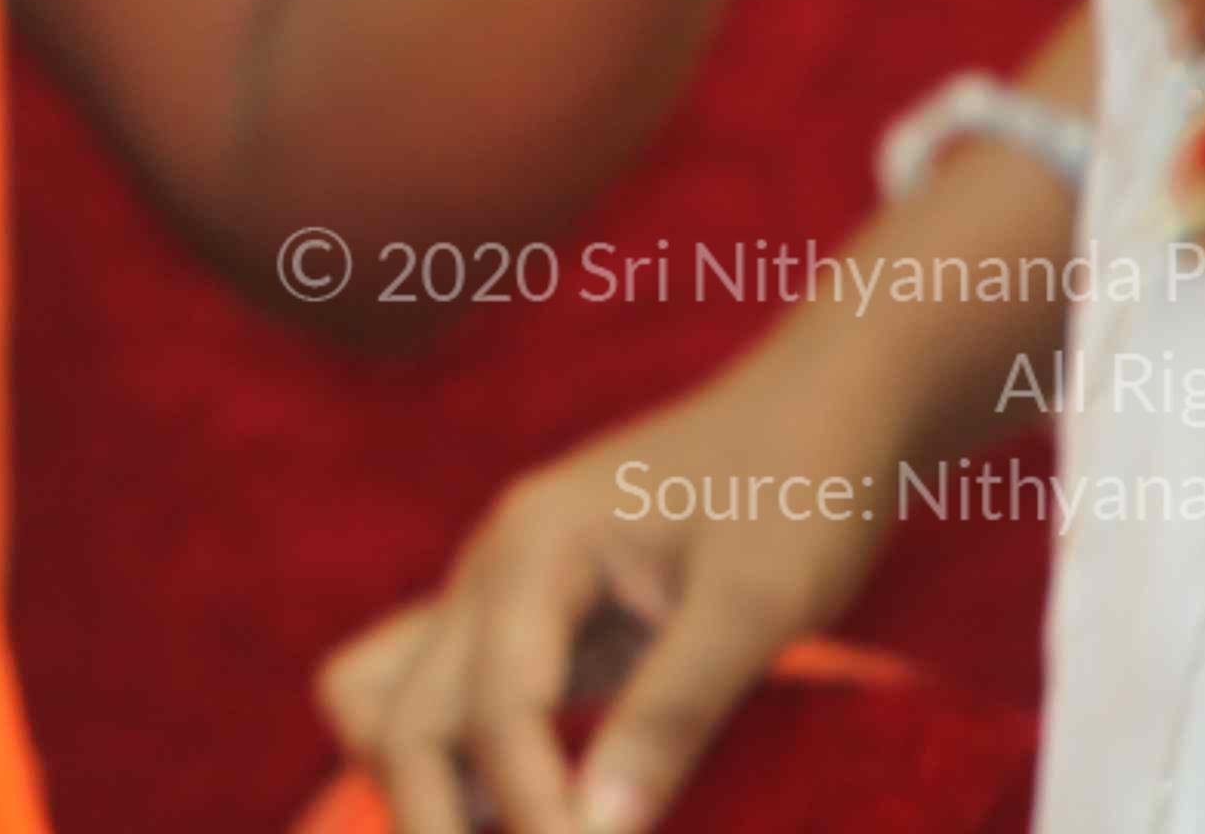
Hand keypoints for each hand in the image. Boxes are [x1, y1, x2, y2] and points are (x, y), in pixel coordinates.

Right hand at [314, 357, 898, 833]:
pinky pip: (436, 696)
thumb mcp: (759, 603)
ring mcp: (494, 591)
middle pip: (400, 718)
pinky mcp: (523, 621)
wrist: (818, 411)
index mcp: (535, 549)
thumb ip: (673, 714)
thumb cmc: (798, 492)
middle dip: (438, 821)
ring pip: (387, 704)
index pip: (497, 709)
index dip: (534, 810)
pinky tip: (521, 814)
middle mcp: (488, 568)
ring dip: (423, 790)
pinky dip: (454, 764)